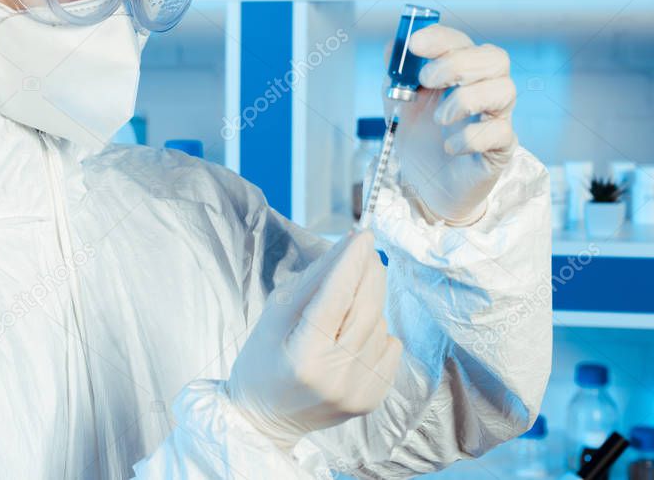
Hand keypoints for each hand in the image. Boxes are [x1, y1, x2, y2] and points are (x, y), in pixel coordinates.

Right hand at [227, 231, 401, 451]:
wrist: (267, 420)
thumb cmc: (263, 362)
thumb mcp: (274, 316)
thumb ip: (312, 281)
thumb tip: (346, 247)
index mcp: (305, 356)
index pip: (336, 297)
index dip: (351, 262)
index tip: (363, 234)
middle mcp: (337, 376)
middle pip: (366, 309)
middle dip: (369, 272)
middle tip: (366, 250)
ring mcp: (359, 391)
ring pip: (380, 325)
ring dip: (370, 301)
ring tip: (349, 296)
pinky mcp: (373, 399)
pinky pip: (390, 347)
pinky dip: (377, 330)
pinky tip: (355, 331)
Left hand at [386, 25, 516, 225]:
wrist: (426, 187)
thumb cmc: (420, 140)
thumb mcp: (399, 104)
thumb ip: (397, 76)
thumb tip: (392, 47)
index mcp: (460, 73)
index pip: (462, 42)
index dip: (441, 38)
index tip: (414, 45)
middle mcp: (484, 89)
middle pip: (495, 58)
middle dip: (457, 63)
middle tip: (426, 81)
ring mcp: (496, 118)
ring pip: (505, 90)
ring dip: (466, 100)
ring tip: (440, 119)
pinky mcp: (501, 148)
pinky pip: (501, 133)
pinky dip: (471, 137)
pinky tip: (449, 147)